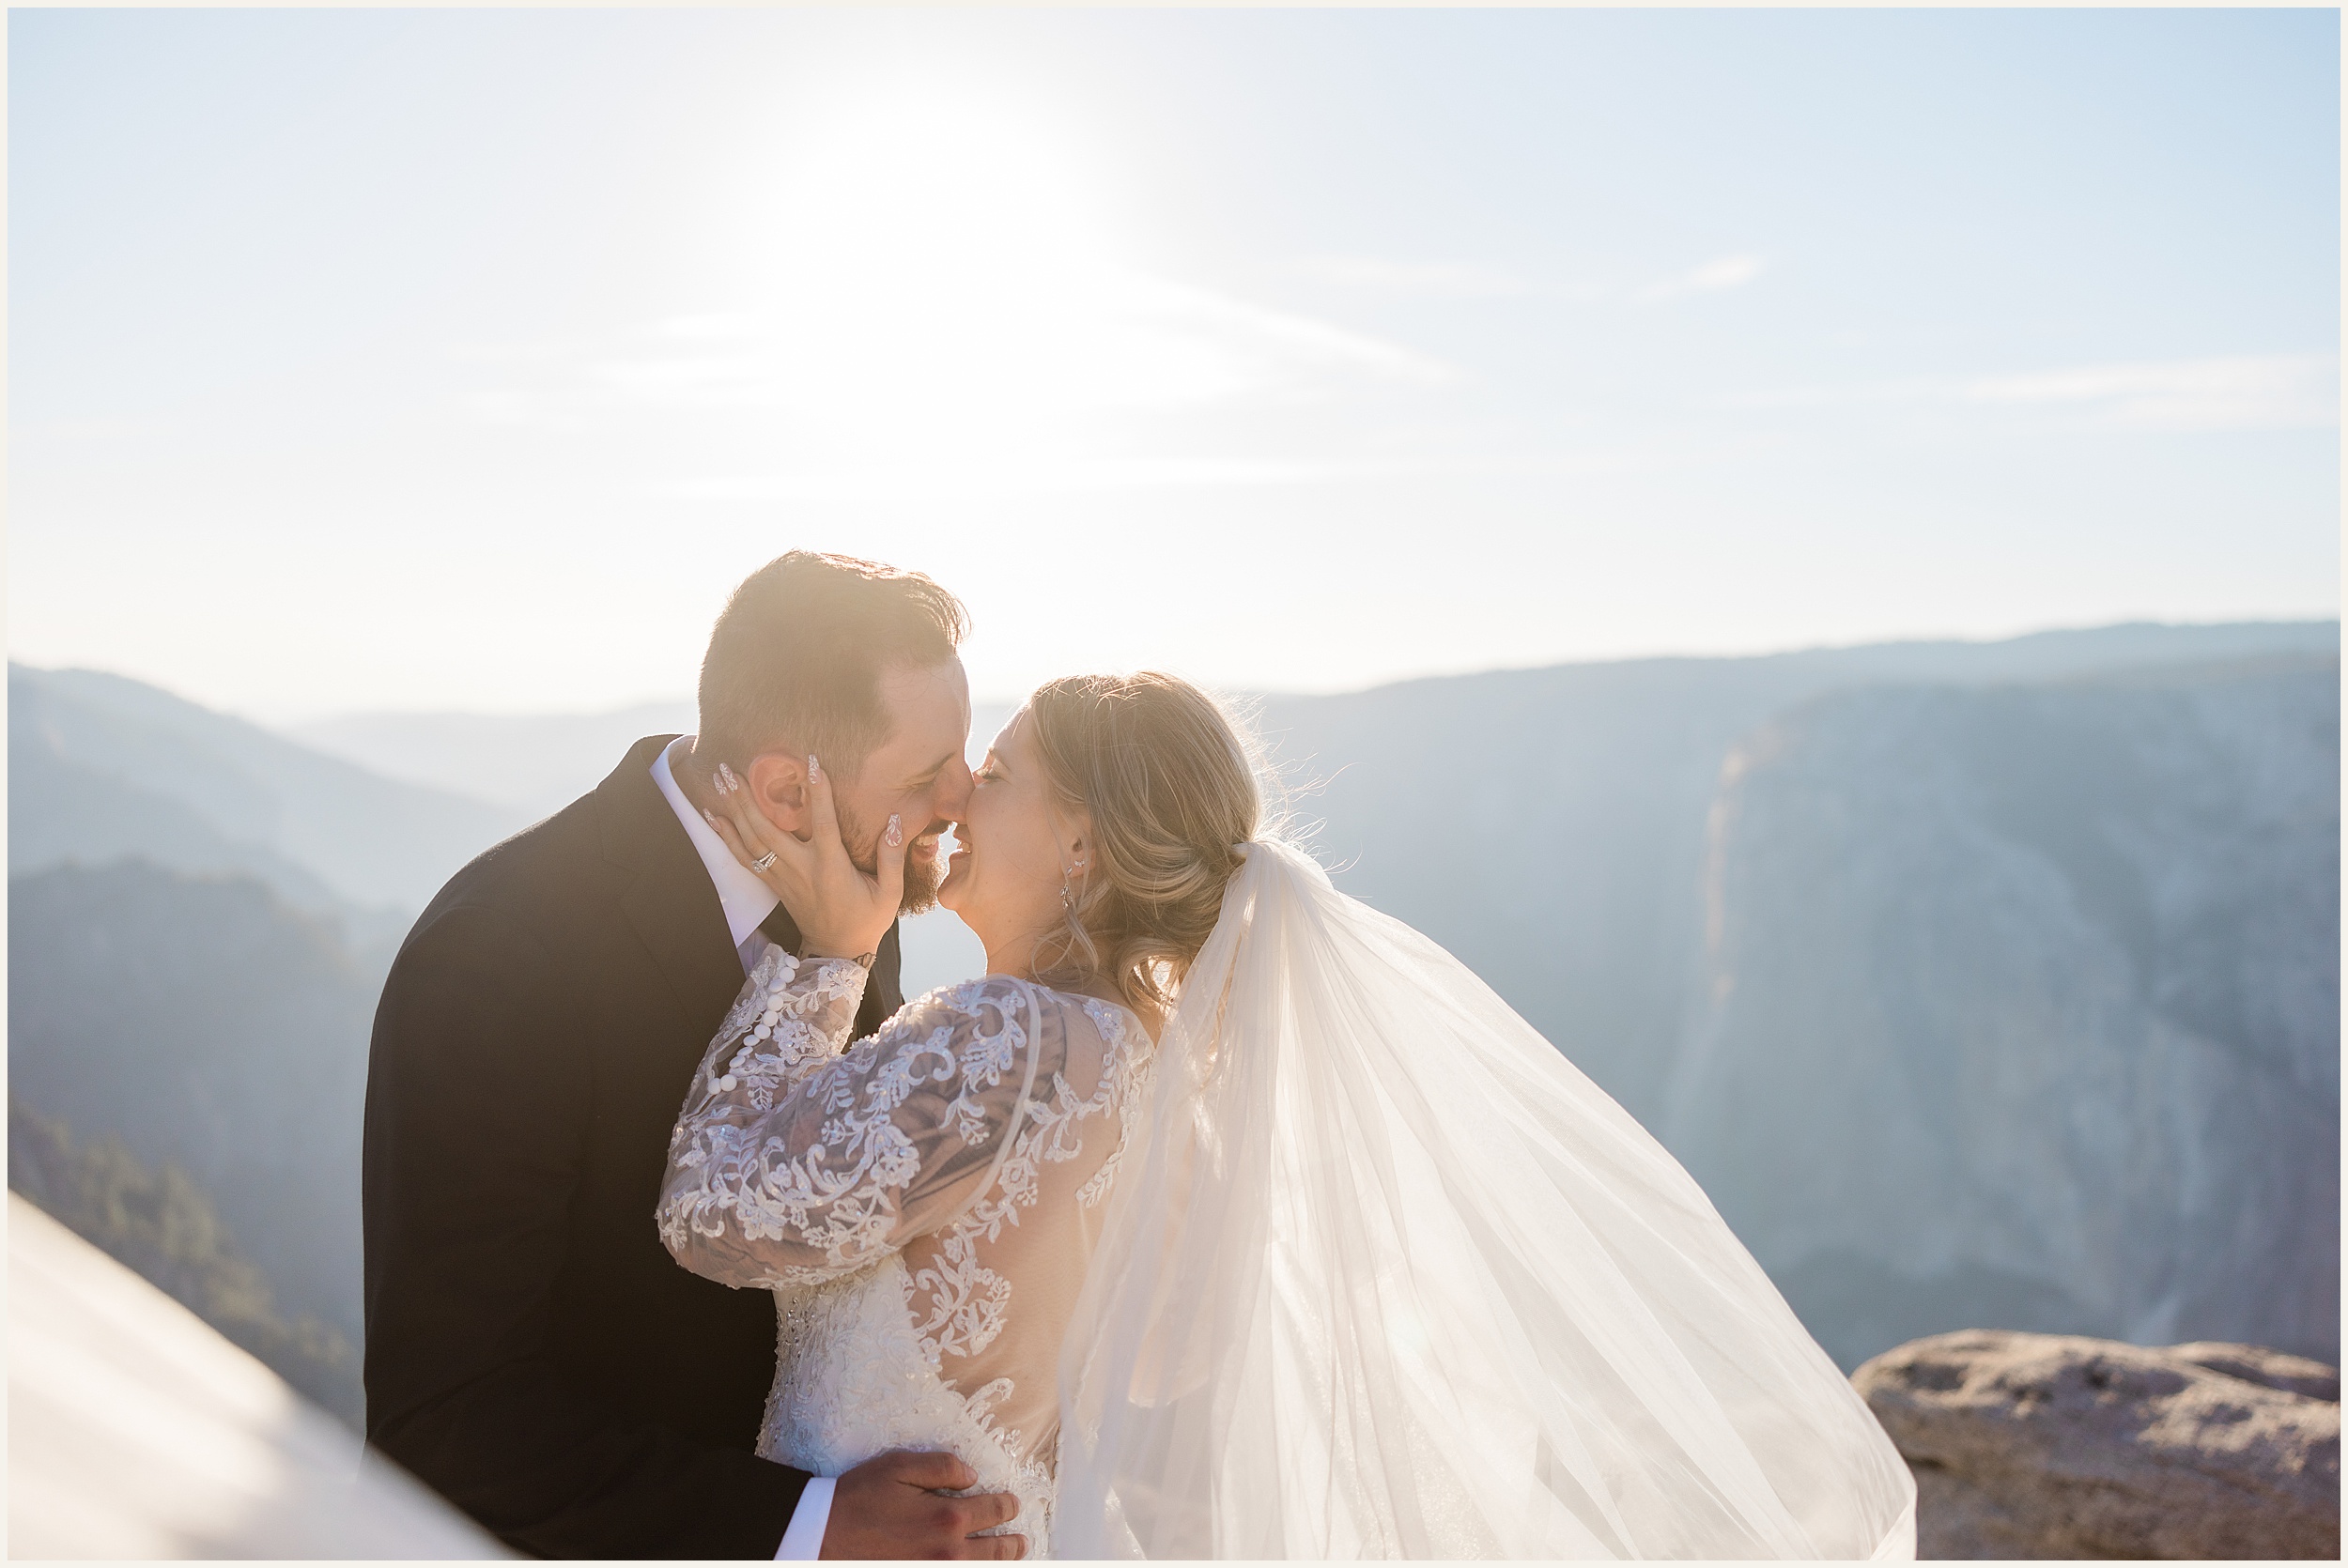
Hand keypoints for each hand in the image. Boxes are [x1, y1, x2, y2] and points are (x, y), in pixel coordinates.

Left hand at [705, 755, 904, 960]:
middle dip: (746, 797)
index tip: (811, 761)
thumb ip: (892, 856)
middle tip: (729, 767)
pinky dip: (727, 837)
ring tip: (719, 780)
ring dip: (733, 809)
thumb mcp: (890, 893)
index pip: (824, 823)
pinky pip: (745, 859)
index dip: (819, 792)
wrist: (839, 952)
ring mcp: (783, 878)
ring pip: (751, 841)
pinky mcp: (774, 885)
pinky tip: (714, 817)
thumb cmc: (868, 919)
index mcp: (832, 867)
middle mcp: (802, 869)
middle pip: (767, 829)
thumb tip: (896, 820)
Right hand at [819, 1450, 1023, 1559]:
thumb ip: (941, 1467)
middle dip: (1011, 1543)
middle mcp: (948, 1552)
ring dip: (998, 1563)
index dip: (1007, 1506)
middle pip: (994, 1550)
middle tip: (1021, 1540)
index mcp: (947, 1518)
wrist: (822, 1537)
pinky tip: (973, 1566)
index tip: (1013, 1503)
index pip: (992, 1511)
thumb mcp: (899, 1466)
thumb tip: (972, 1476)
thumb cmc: (858, 1499)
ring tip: (1011, 1558)